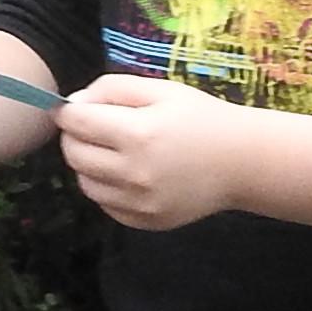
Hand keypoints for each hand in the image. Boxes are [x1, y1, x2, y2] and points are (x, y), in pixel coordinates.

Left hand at [56, 73, 259, 232]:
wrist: (243, 162)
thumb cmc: (202, 119)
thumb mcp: (161, 90)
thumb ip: (112, 89)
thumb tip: (73, 104)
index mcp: (138, 134)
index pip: (76, 123)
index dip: (68, 112)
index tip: (72, 108)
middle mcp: (135, 173)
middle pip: (74, 154)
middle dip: (75, 137)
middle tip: (93, 127)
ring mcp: (139, 202)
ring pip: (85, 183)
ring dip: (88, 164)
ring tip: (113, 150)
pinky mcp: (145, 221)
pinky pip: (106, 204)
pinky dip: (108, 188)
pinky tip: (129, 173)